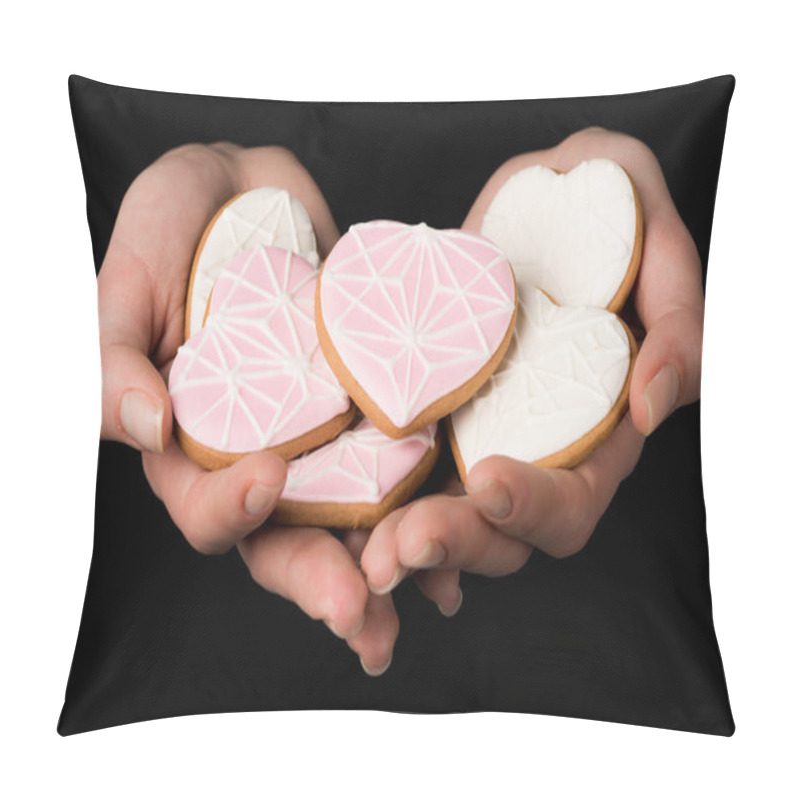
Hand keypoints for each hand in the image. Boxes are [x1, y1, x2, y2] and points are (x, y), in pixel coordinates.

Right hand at [98, 142, 454, 673]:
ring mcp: (322, 436)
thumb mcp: (129, 281)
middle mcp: (260, 454)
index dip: (228, 509)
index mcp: (194, 447)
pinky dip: (433, 497)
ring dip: (392, 562)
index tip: (266, 476)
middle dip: (324, 581)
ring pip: (355, 518)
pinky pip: (403, 460)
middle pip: (287, 540)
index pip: (204, 507)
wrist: (249, 191)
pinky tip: (467, 525)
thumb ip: (118, 355)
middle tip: (363, 619)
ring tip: (431, 595)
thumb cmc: (175, 230)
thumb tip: (143, 427)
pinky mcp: (372, 405)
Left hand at [361, 127, 702, 589]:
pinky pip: (396, 463)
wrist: (543, 195)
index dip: (537, 506)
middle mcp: (533, 448)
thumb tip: (653, 409)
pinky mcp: (429, 407)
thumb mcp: (661, 246)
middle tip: (402, 544)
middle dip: (456, 542)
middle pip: (502, 530)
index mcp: (597, 430)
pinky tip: (337, 509)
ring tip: (366, 550)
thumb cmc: (613, 213)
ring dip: (402, 540)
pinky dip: (369, 494)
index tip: (487, 479)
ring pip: (442, 512)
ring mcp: (475, 432)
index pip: (575, 499)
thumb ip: (679, 328)